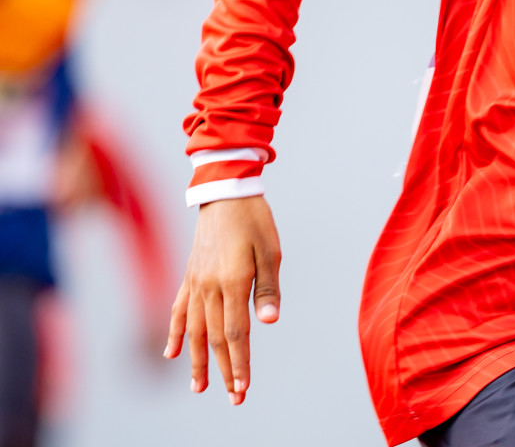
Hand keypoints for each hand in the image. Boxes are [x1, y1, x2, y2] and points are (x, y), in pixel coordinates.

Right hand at [165, 196, 281, 405]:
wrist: (225, 190)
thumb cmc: (255, 219)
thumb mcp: (271, 250)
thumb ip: (268, 288)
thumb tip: (269, 321)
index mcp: (232, 282)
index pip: (236, 334)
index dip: (240, 363)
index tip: (243, 388)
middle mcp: (209, 287)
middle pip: (215, 339)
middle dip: (225, 371)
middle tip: (233, 398)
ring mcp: (195, 282)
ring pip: (193, 331)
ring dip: (197, 361)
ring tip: (200, 387)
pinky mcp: (189, 275)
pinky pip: (177, 309)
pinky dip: (174, 333)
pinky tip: (170, 353)